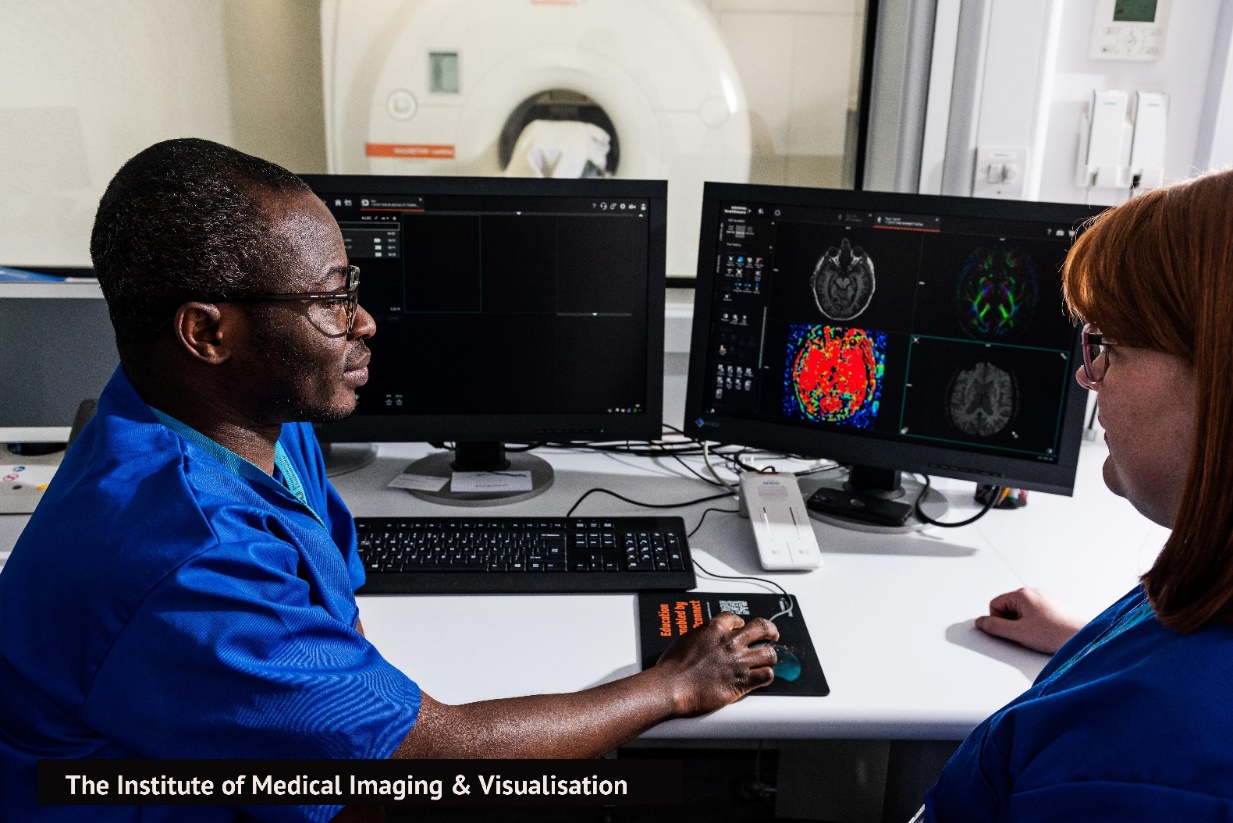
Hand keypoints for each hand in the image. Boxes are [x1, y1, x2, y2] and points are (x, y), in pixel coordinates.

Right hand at [652, 612, 778, 716]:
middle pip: (762, 628)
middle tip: (772, 635)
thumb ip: (702, 637)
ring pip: (770, 653)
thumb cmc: (672, 667)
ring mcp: (739, 662)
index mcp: (714, 629)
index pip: (736, 618)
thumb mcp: (686, 639)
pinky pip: (767, 675)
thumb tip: (706, 639)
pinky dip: (766, 676)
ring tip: (766, 660)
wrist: (671, 686)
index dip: (741, 623)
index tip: (742, 627)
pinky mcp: (742, 682)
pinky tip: (760, 678)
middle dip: (770, 631)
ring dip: (769, 657)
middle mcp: (730, 643)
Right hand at [975, 587, 1084, 653]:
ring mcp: (1043, 598)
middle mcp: (1032, 592)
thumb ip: (994, 627)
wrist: (1081, 638)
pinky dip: (1034, 624)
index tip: (1011, 631)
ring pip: (1020, 612)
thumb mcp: (1017, 633)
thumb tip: (980, 622)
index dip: (998, 621)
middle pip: (1007, 607)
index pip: (994, 604)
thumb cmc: (1054, 633)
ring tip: (1037, 634)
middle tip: (1025, 633)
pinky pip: (1032, 614)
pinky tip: (1044, 632)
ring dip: (1023, 624)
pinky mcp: (1051, 607)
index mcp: (1022, 594)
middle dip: (1011, 622)